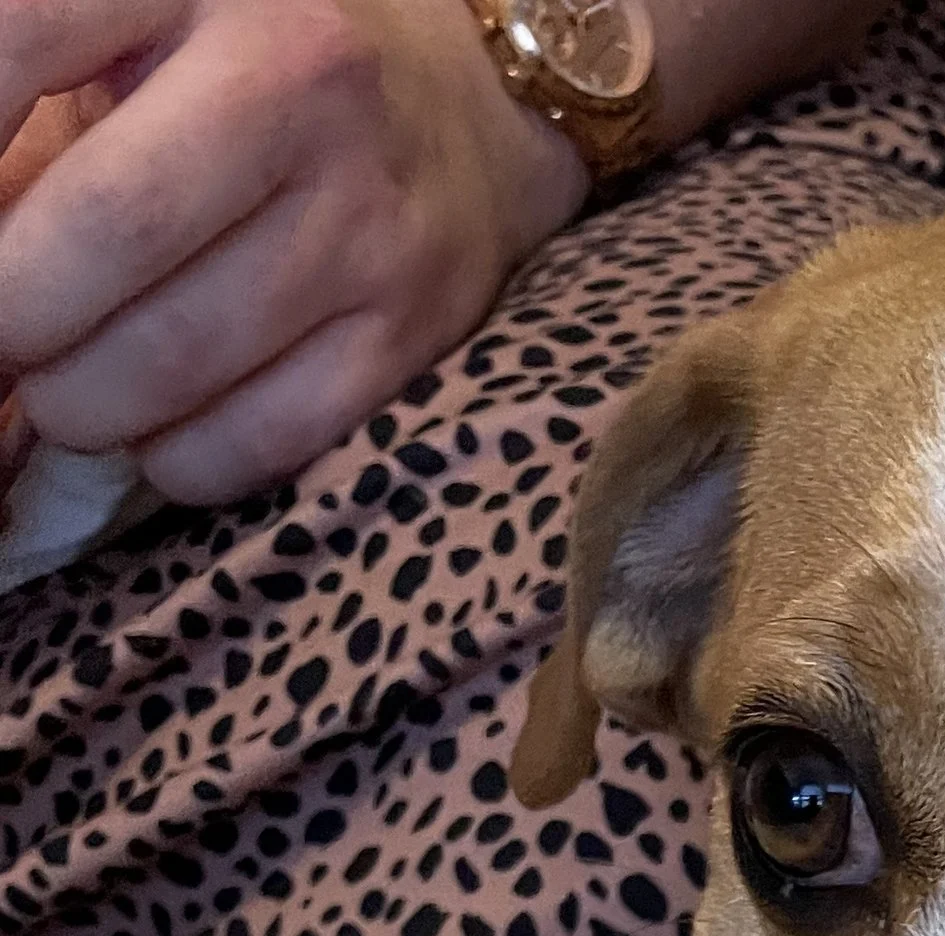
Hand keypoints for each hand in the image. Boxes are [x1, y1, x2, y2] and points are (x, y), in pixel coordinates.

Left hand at [0, 0, 589, 507]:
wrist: (474, 101)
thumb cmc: (260, 53)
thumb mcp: (148, 20)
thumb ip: (41, 102)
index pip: (20, 37)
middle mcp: (300, 77)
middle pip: (107, 225)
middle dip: (13, 313)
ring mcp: (369, 216)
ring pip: (177, 356)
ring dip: (80, 404)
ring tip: (60, 393)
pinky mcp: (411, 329)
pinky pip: (261, 437)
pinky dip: (177, 458)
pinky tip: (154, 432)